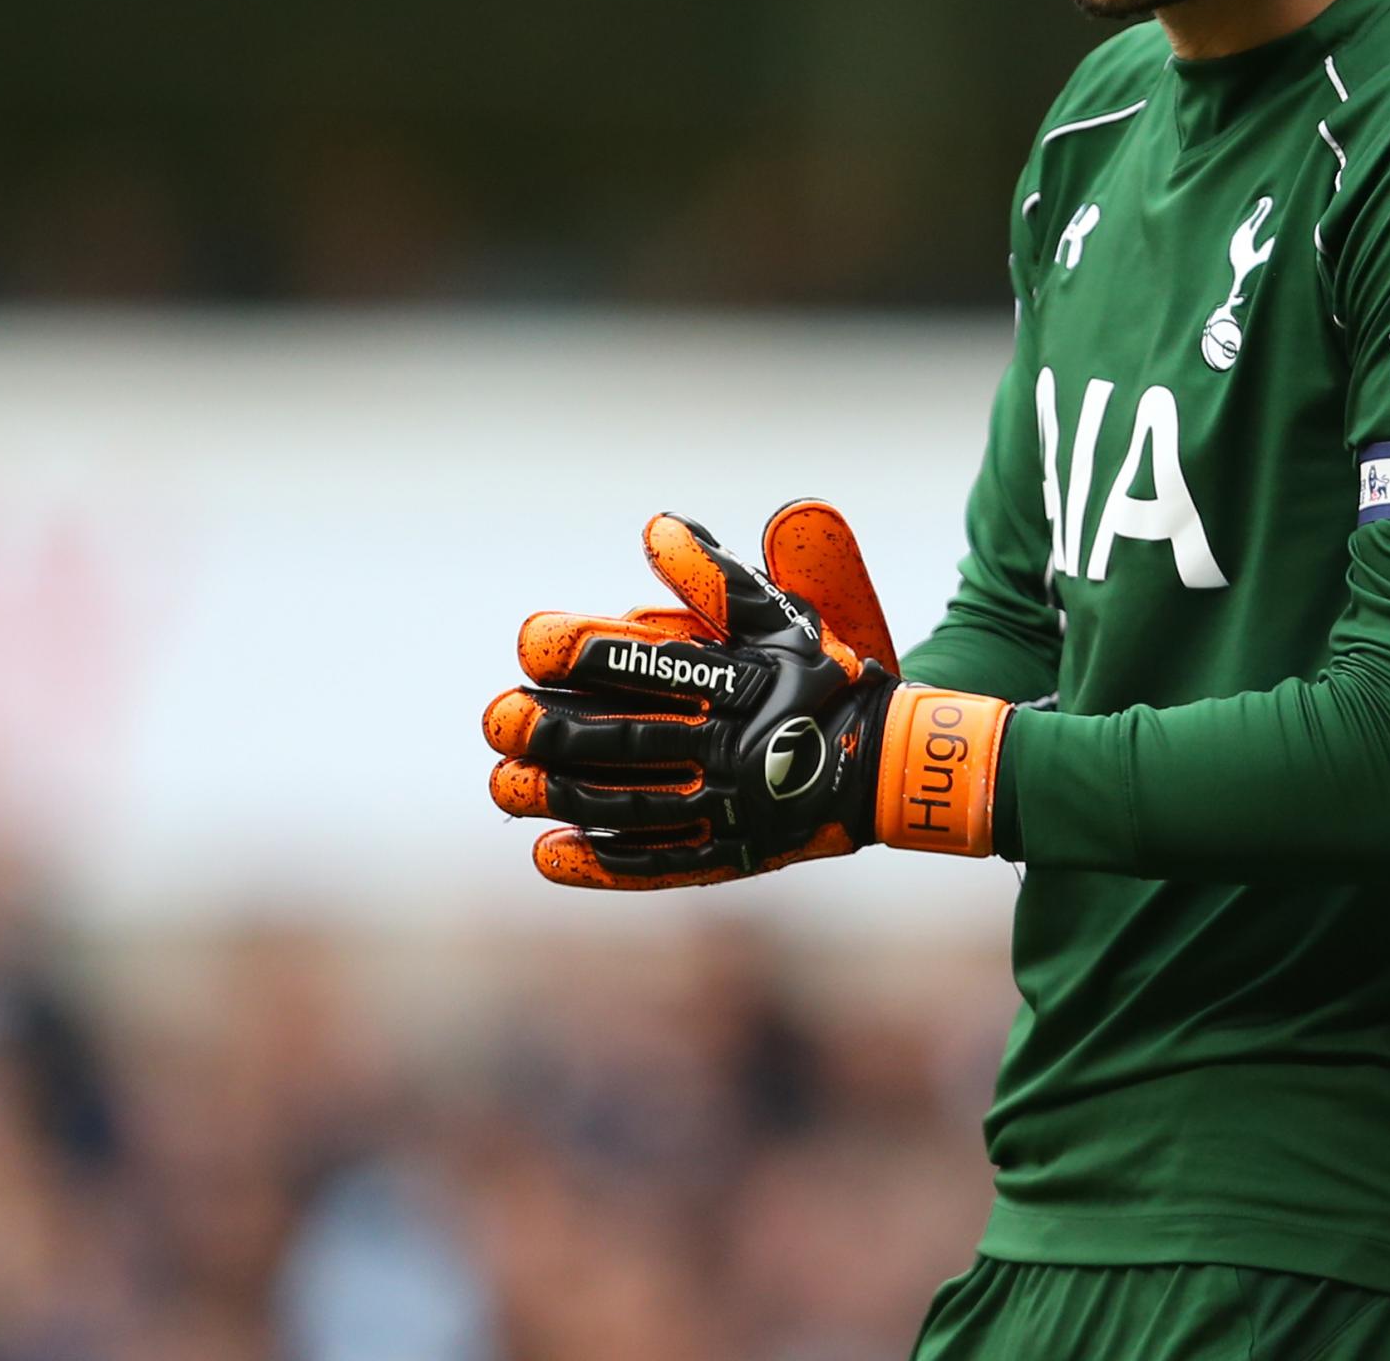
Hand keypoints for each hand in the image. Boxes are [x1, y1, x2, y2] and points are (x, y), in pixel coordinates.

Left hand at [482, 501, 1008, 888]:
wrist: (891, 765)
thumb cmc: (823, 676)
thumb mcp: (782, 617)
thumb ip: (718, 576)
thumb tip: (656, 527)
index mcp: (747, 681)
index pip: (655, 664)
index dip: (588, 652)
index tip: (531, 644)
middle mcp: (739, 746)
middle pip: (632, 740)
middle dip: (555, 730)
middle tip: (498, 718)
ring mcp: (735, 808)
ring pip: (635, 805)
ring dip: (560, 796)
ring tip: (504, 782)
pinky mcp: (735, 855)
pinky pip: (662, 863)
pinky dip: (602, 863)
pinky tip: (547, 853)